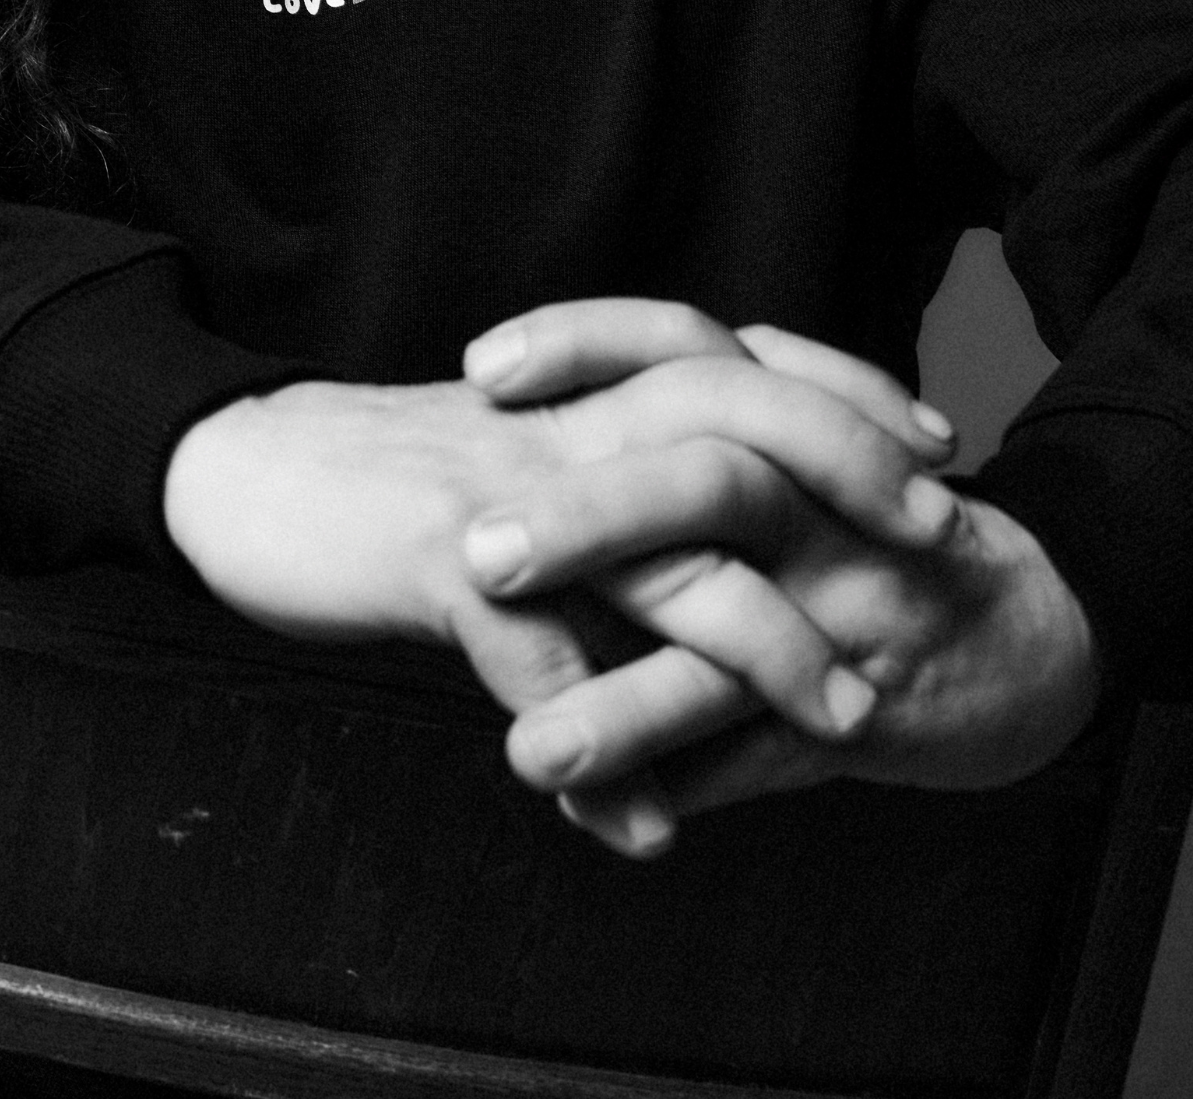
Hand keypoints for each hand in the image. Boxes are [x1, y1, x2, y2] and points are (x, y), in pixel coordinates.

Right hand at [163, 306, 959, 851]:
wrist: (251, 472)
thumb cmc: (398, 478)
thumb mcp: (524, 462)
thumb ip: (618, 494)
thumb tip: (714, 551)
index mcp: (588, 393)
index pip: (745, 364)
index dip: (849, 398)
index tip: (942, 451)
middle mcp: (566, 423)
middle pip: (733, 418)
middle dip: (848, 474)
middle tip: (941, 548)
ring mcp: (509, 491)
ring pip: (660, 552)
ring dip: (758, 640)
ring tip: (842, 720)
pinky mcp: (438, 561)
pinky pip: (538, 662)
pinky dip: (598, 747)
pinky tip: (646, 827)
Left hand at [460, 300, 1099, 849]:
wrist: (1035, 632)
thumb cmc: (877, 524)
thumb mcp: (802, 435)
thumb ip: (697, 404)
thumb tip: (535, 398)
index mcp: (793, 420)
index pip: (684, 345)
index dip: (584, 346)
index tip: (480, 369)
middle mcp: (824, 505)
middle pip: (710, 483)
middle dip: (590, 518)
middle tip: (478, 551)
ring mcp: (848, 613)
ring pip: (736, 651)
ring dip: (628, 706)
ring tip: (528, 747)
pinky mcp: (866, 715)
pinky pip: (762, 757)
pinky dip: (676, 787)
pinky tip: (589, 812)